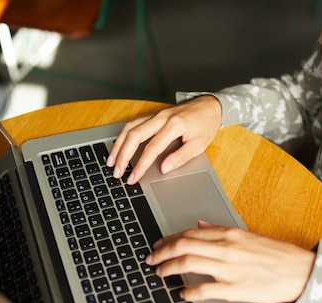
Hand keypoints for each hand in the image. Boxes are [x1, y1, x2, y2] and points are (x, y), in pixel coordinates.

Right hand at [107, 95, 221, 183]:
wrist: (210, 106)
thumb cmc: (205, 125)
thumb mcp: (199, 145)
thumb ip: (180, 157)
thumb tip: (163, 168)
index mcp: (174, 125)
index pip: (152, 148)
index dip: (140, 165)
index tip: (133, 177)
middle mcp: (162, 118)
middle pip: (134, 135)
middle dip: (123, 155)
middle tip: (116, 172)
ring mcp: (156, 115)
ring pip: (130, 128)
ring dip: (118, 144)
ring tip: (111, 161)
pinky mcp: (153, 115)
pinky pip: (133, 124)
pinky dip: (123, 136)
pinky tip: (118, 147)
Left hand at [145, 221, 315, 302]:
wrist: (302, 271)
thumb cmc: (277, 255)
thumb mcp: (248, 235)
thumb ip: (221, 230)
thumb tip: (200, 225)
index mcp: (230, 234)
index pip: (190, 233)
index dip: (169, 239)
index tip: (158, 244)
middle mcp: (226, 248)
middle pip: (183, 246)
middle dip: (161, 252)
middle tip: (151, 259)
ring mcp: (229, 269)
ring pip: (188, 263)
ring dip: (168, 268)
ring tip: (160, 273)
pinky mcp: (235, 289)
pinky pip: (204, 290)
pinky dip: (188, 292)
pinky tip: (182, 294)